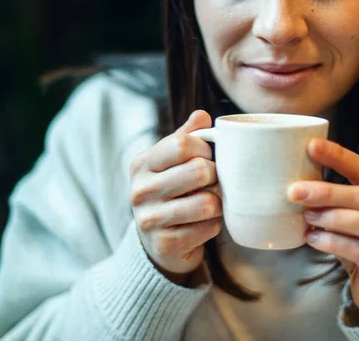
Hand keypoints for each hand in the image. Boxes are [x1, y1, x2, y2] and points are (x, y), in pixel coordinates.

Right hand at [130, 110, 222, 285]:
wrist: (158, 243)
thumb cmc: (171, 193)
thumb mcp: (172, 163)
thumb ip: (186, 137)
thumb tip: (202, 115)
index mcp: (142, 164)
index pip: (182, 144)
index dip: (205, 149)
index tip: (207, 157)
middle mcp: (140, 190)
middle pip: (198, 171)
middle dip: (215, 176)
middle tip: (213, 182)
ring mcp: (149, 219)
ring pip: (206, 203)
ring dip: (218, 203)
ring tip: (212, 202)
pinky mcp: (164, 244)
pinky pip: (208, 228)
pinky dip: (214, 225)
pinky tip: (205, 224)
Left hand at [288, 139, 358, 316]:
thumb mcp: (351, 214)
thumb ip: (334, 198)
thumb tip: (295, 182)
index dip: (338, 156)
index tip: (311, 146)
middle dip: (327, 192)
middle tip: (295, 191)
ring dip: (333, 218)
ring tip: (307, 217)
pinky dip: (334, 243)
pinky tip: (314, 239)